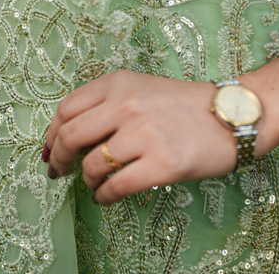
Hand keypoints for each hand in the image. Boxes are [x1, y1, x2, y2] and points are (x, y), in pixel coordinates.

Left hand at [44, 71, 237, 204]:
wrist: (229, 116)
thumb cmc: (181, 105)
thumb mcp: (138, 88)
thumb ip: (104, 104)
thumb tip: (64, 136)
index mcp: (117, 83)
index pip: (66, 108)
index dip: (51, 133)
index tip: (49, 149)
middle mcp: (125, 105)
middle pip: (70, 136)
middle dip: (58, 159)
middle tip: (58, 172)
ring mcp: (143, 134)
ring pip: (92, 165)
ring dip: (87, 180)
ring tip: (94, 183)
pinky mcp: (161, 164)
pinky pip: (117, 187)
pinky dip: (104, 197)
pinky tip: (106, 197)